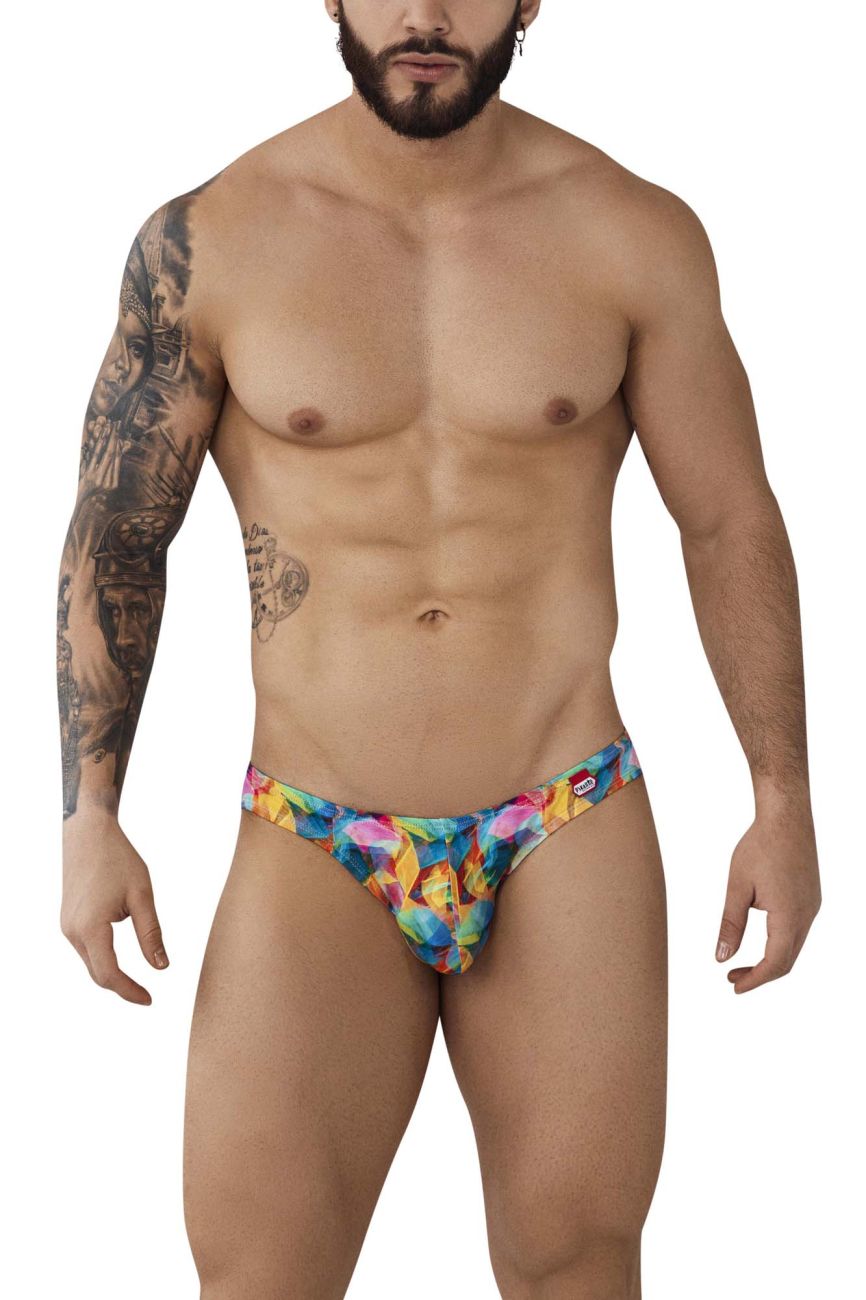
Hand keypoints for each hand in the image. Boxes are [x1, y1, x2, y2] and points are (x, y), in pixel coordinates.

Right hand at [61, 809, 168, 1004]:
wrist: (88, 833)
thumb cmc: (118, 859)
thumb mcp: (141, 896)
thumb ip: (151, 934)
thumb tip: (162, 968)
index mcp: (91, 927)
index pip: (109, 974)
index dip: (129, 991)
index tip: (150, 1000)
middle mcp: (73, 931)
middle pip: (97, 973)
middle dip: (121, 987)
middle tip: (147, 996)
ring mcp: (67, 926)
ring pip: (90, 962)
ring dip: (111, 973)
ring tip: (137, 981)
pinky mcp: (68, 919)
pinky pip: (85, 949)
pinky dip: (102, 958)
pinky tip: (118, 959)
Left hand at [715, 802, 820, 993]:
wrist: (786, 817)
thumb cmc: (759, 847)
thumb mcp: (738, 887)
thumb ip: (730, 924)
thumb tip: (721, 957)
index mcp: (788, 916)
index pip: (774, 963)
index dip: (754, 980)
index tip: (734, 986)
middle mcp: (807, 915)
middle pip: (787, 960)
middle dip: (760, 974)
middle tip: (732, 977)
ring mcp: (812, 906)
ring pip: (794, 946)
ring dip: (770, 959)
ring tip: (742, 962)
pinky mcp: (812, 897)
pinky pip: (798, 930)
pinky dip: (780, 943)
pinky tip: (762, 938)